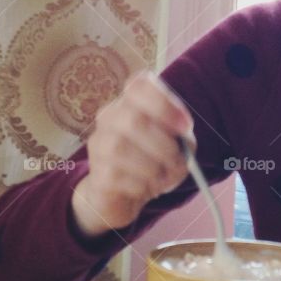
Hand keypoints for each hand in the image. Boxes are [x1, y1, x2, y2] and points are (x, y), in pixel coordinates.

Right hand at [72, 71, 193, 236]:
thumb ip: (183, 139)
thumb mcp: (177, 147)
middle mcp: (110, 117)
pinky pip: (116, 176)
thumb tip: (181, 141)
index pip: (139, 85)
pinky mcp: (95, 172)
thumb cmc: (154, 163)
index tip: (185, 126)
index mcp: (132, 102)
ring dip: (151, 167)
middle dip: (163, 145)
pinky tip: (145, 188)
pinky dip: (139, 185)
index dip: (164, 103)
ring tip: (161, 177)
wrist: (123, 195)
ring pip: (121, 149)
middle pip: (133, 120)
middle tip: (176, 161)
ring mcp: (98, 143)